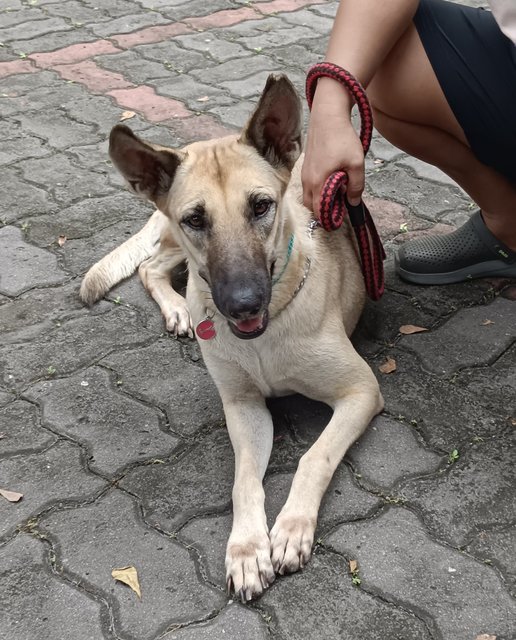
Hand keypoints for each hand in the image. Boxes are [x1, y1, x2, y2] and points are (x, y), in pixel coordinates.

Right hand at [302, 78, 364, 216]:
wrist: (328, 115)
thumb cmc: (342, 138)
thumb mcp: (356, 163)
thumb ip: (356, 186)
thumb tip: (354, 203)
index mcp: (317, 183)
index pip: (319, 212)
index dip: (329, 219)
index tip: (341, 218)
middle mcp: (307, 180)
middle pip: (311, 206)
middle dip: (324, 210)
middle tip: (340, 205)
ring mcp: (304, 173)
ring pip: (309, 195)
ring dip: (321, 198)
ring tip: (338, 190)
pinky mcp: (306, 165)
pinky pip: (309, 185)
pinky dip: (319, 188)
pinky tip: (332, 178)